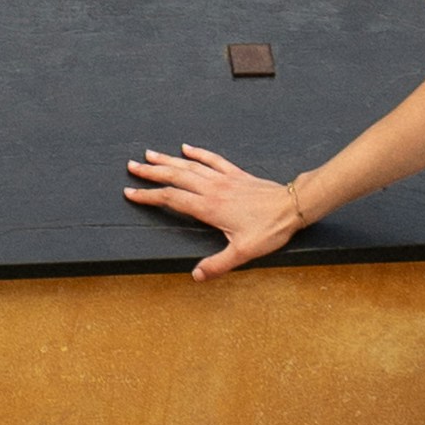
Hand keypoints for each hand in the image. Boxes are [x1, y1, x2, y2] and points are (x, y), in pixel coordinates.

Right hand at [121, 140, 304, 277]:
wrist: (293, 207)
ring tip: (150, 155)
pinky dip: (198, 153)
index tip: (131, 192)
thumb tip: (196, 276)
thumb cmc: (269, 230)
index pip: (172, 199)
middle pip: (175, 177)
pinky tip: (186, 147)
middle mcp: (212, 189)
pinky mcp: (236, 173)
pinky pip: (213, 159)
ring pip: (190, 166)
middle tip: (131, 167)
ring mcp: (224, 178)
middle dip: (152, 172)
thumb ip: (218, 264)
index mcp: (209, 208)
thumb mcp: (243, 252)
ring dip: (168, 160)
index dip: (149, 196)